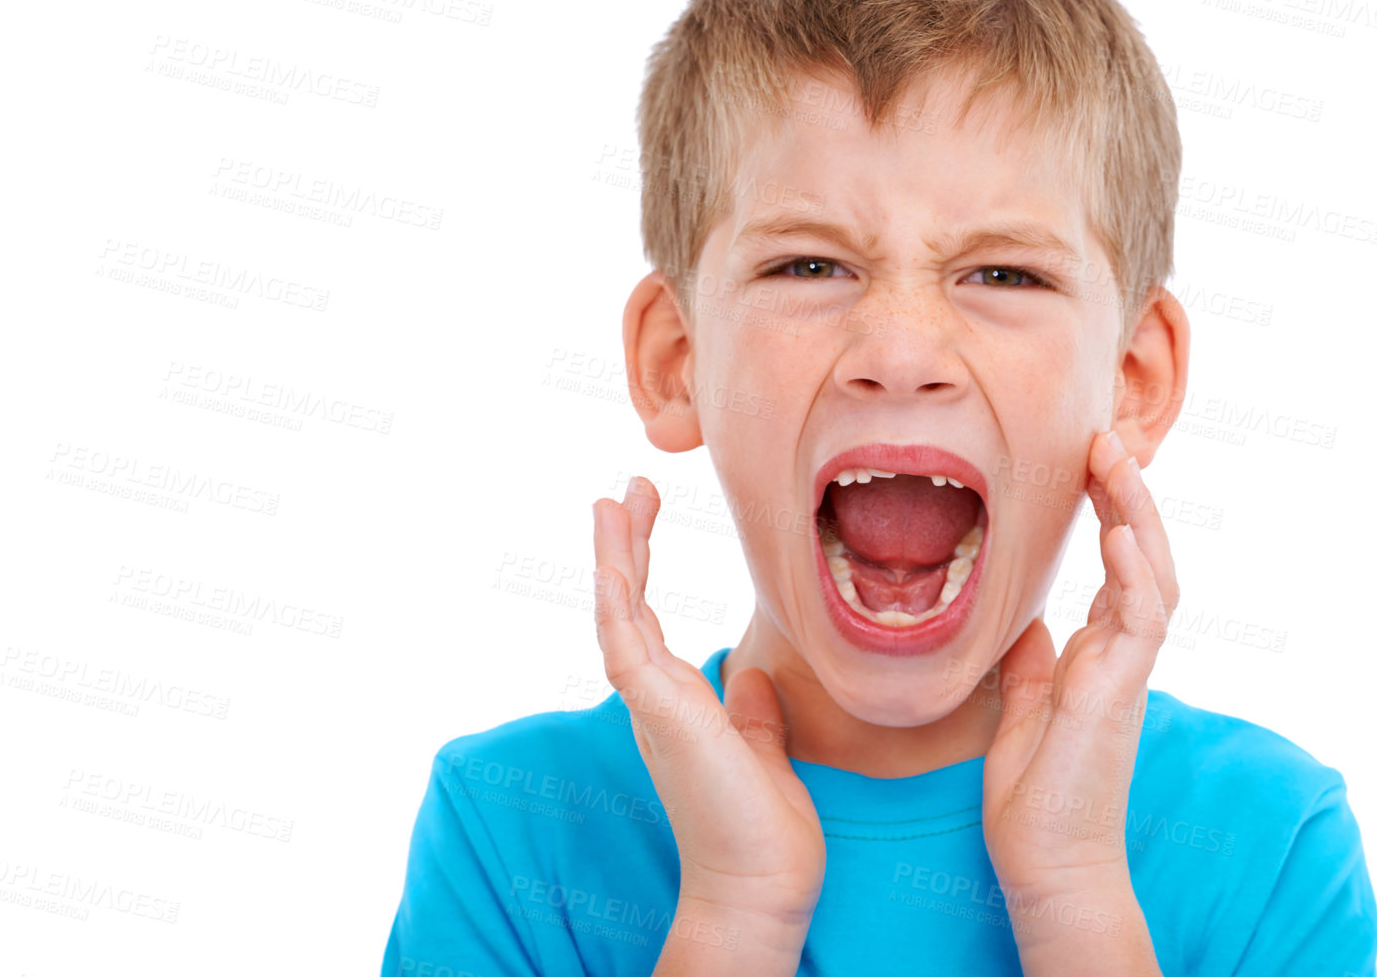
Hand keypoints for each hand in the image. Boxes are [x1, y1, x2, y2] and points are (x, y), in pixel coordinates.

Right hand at [591, 477, 824, 948]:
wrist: (759, 889)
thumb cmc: (763, 831)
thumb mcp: (763, 750)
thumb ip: (753, 712)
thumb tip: (750, 677)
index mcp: (676, 701)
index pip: (648, 617)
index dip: (640, 561)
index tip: (642, 509)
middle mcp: (655, 698)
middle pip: (626, 603)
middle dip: (625, 542)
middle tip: (630, 486)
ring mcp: (652, 705)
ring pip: (618, 615)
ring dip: (613, 556)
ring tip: (613, 499)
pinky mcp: (660, 714)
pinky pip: (625, 648)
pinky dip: (615, 600)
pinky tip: (612, 558)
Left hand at [980, 430, 1177, 968]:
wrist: (1049, 864)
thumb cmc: (1035, 797)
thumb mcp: (1021, 708)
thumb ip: (1028, 659)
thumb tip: (1023, 616)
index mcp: (1097, 653)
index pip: (1114, 564)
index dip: (1106, 509)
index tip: (1085, 459)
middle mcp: (1120, 654)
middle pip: (1140, 554)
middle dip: (1124, 493)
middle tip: (1103, 435)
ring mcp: (1126, 672)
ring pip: (1150, 574)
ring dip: (1134, 513)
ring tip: (1113, 457)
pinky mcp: (1119, 694)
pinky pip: (1140, 622)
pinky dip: (1132, 574)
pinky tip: (1117, 534)